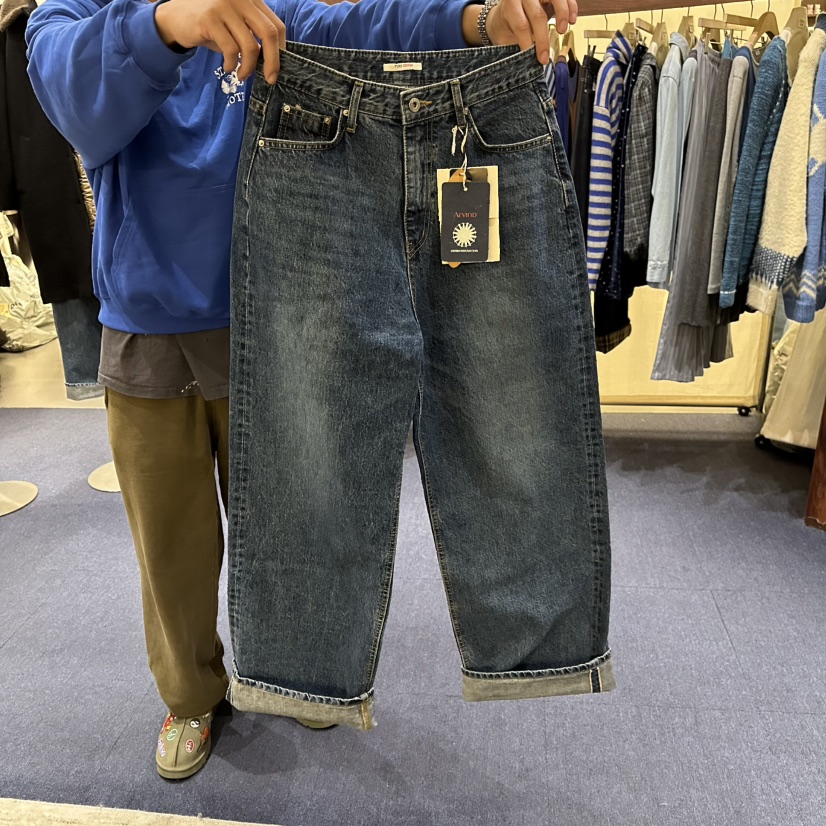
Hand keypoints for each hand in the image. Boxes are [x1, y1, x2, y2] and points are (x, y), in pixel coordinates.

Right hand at [154, 0, 285, 83]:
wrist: (175, 18)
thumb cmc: (211, 25)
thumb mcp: (237, 26)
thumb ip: (254, 36)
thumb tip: (274, 63)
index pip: (276, 25)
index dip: (281, 49)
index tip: (277, 67)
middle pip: (269, 33)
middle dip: (273, 61)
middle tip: (270, 79)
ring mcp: (224, 6)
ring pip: (250, 45)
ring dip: (248, 67)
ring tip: (242, 75)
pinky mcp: (210, 18)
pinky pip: (231, 49)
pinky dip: (231, 63)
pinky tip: (227, 67)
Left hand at [485, 0, 577, 64]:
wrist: (511, 6)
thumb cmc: (508, 21)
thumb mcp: (503, 34)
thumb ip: (510, 46)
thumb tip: (520, 64)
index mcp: (511, 4)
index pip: (521, 24)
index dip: (528, 43)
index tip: (534, 58)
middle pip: (537, 15)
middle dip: (543, 39)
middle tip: (545, 56)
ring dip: (562, 15)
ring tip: (562, 30)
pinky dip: (571, 7)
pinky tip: (572, 20)